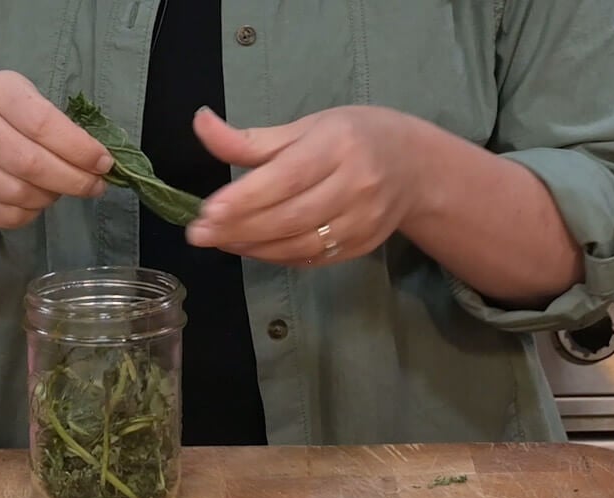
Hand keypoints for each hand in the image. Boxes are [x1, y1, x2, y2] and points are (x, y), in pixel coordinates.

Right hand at [0, 71, 113, 227]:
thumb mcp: (23, 98)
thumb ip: (57, 123)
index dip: (79, 149)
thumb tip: (98, 160)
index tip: (104, 163)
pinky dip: (30, 214)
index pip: (43, 125)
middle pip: (31, 165)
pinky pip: (5, 216)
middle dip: (73, 180)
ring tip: (62, 189)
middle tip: (95, 186)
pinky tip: (37, 201)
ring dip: (51, 198)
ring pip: (19, 194)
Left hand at [186, 105, 427, 266]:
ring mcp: (362, 221)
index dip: (246, 197)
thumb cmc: (352, 138)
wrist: (415, 168)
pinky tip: (247, 246)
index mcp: (340, 145)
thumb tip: (201, 124)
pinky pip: (309, 257)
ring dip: (251, 245)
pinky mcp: (361, 246)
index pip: (288, 177)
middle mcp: (356, 185)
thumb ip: (251, 139)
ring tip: (217, 240)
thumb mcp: (306, 128)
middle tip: (199, 232)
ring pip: (298, 243)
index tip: (208, 210)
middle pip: (290, 216)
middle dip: (239, 227)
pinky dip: (273, 255)